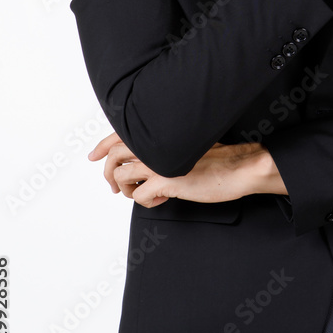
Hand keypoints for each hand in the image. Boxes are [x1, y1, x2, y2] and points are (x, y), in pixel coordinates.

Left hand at [88, 133, 282, 206]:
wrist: (238, 167)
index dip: (102, 146)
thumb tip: (144, 157)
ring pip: (121, 177)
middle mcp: (154, 144)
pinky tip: (163, 198)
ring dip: (128, 190)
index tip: (93, 156)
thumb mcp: (187, 141)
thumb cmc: (219, 156)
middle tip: (116, 186)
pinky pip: (140, 196)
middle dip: (109, 173)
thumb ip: (163, 145)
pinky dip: (147, 201)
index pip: (118, 135)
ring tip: (144, 193)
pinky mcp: (165, 181)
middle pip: (113, 156)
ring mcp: (157, 162)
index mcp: (158, 132)